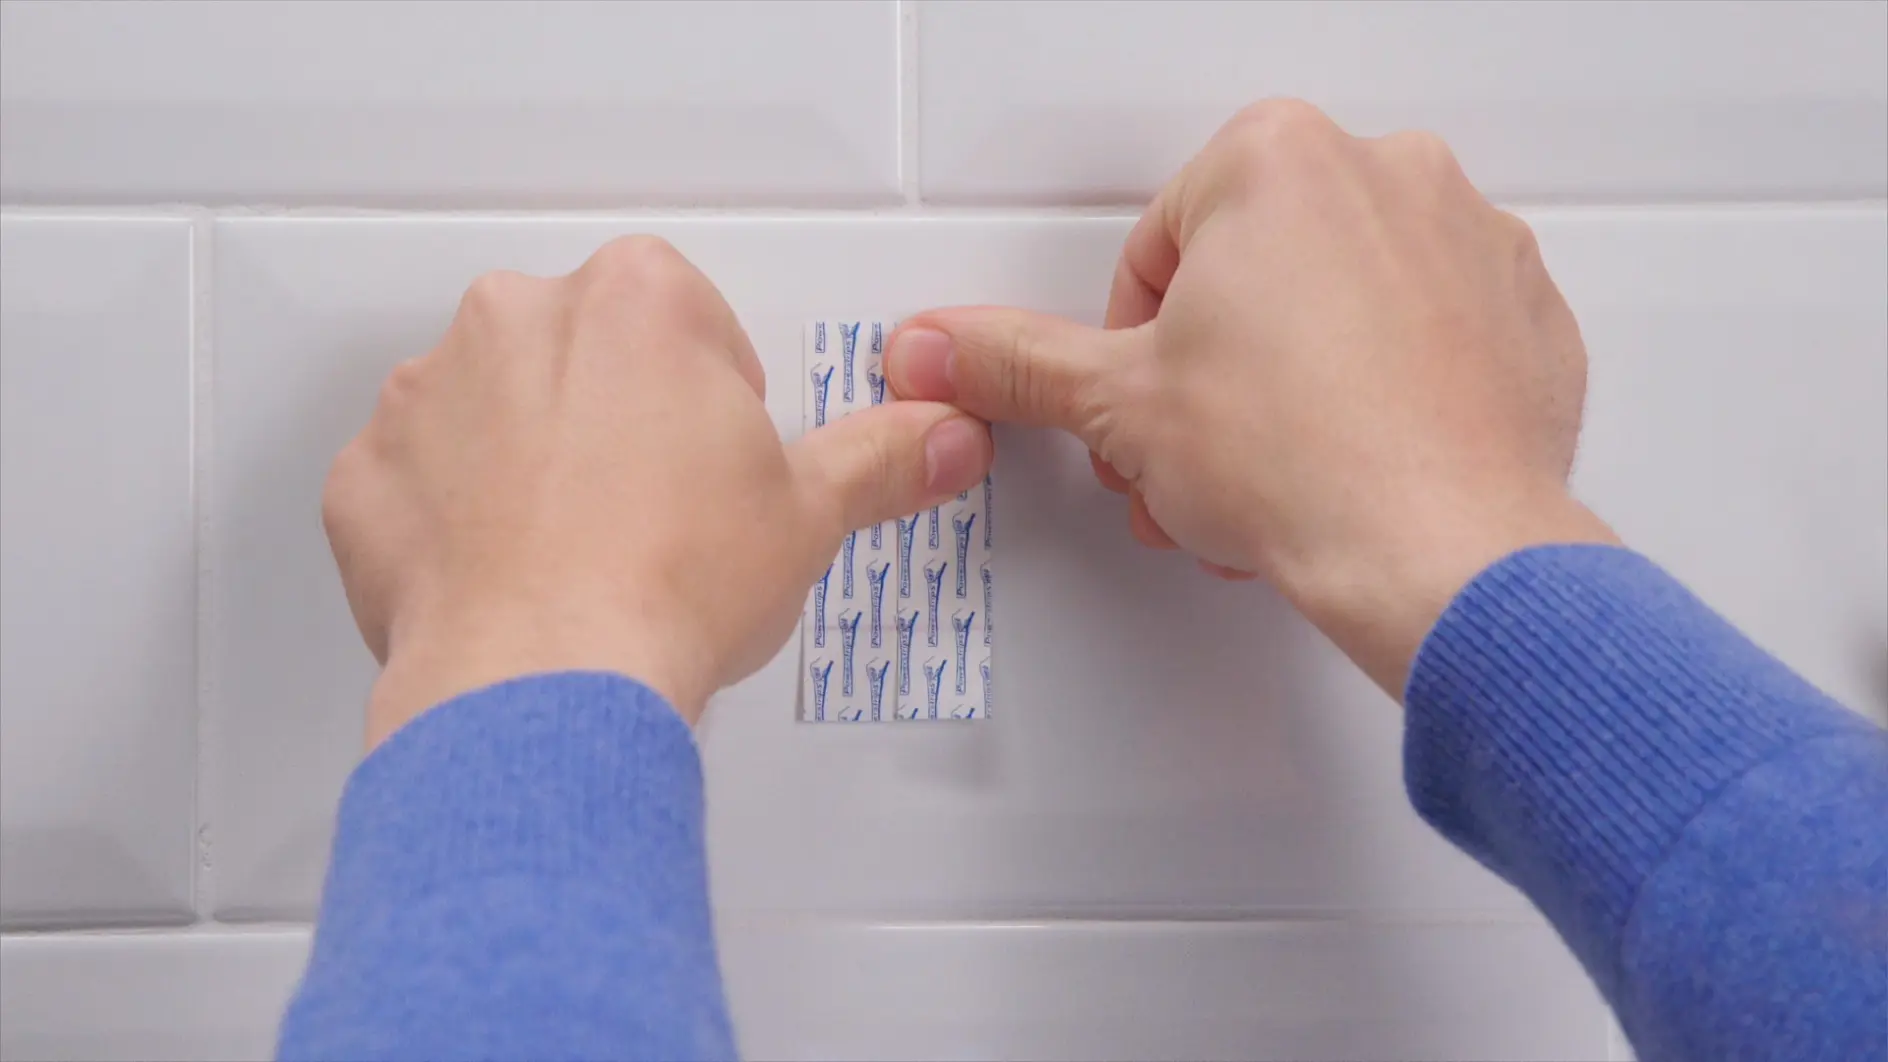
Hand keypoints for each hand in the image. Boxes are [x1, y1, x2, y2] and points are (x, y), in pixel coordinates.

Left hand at [324, 236, 991, 747]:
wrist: (542, 686)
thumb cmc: (665, 584)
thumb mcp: (810, 515)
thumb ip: (880, 458)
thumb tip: (939, 441)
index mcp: (637, 299)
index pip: (690, 319)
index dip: (714, 400)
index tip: (718, 465)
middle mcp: (517, 320)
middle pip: (585, 352)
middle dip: (616, 419)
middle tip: (653, 516)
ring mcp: (427, 393)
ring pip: (492, 410)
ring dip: (528, 463)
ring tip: (577, 557)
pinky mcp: (364, 474)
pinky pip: (413, 480)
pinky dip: (450, 521)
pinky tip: (505, 580)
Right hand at [885, 100, 1615, 696]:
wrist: (1443, 555)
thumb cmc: (1303, 464)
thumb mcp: (1118, 407)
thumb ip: (1017, 362)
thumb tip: (942, 349)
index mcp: (1277, 159)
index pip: (1161, 244)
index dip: (1134, 342)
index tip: (1149, 401)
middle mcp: (1388, 172)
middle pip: (1255, 271)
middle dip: (1217, 369)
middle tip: (1203, 447)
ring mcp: (1471, 240)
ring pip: (1342, 304)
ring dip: (1294, 382)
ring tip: (1276, 470)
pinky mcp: (1526, 314)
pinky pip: (1429, 337)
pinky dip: (1387, 389)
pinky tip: (1356, 457)